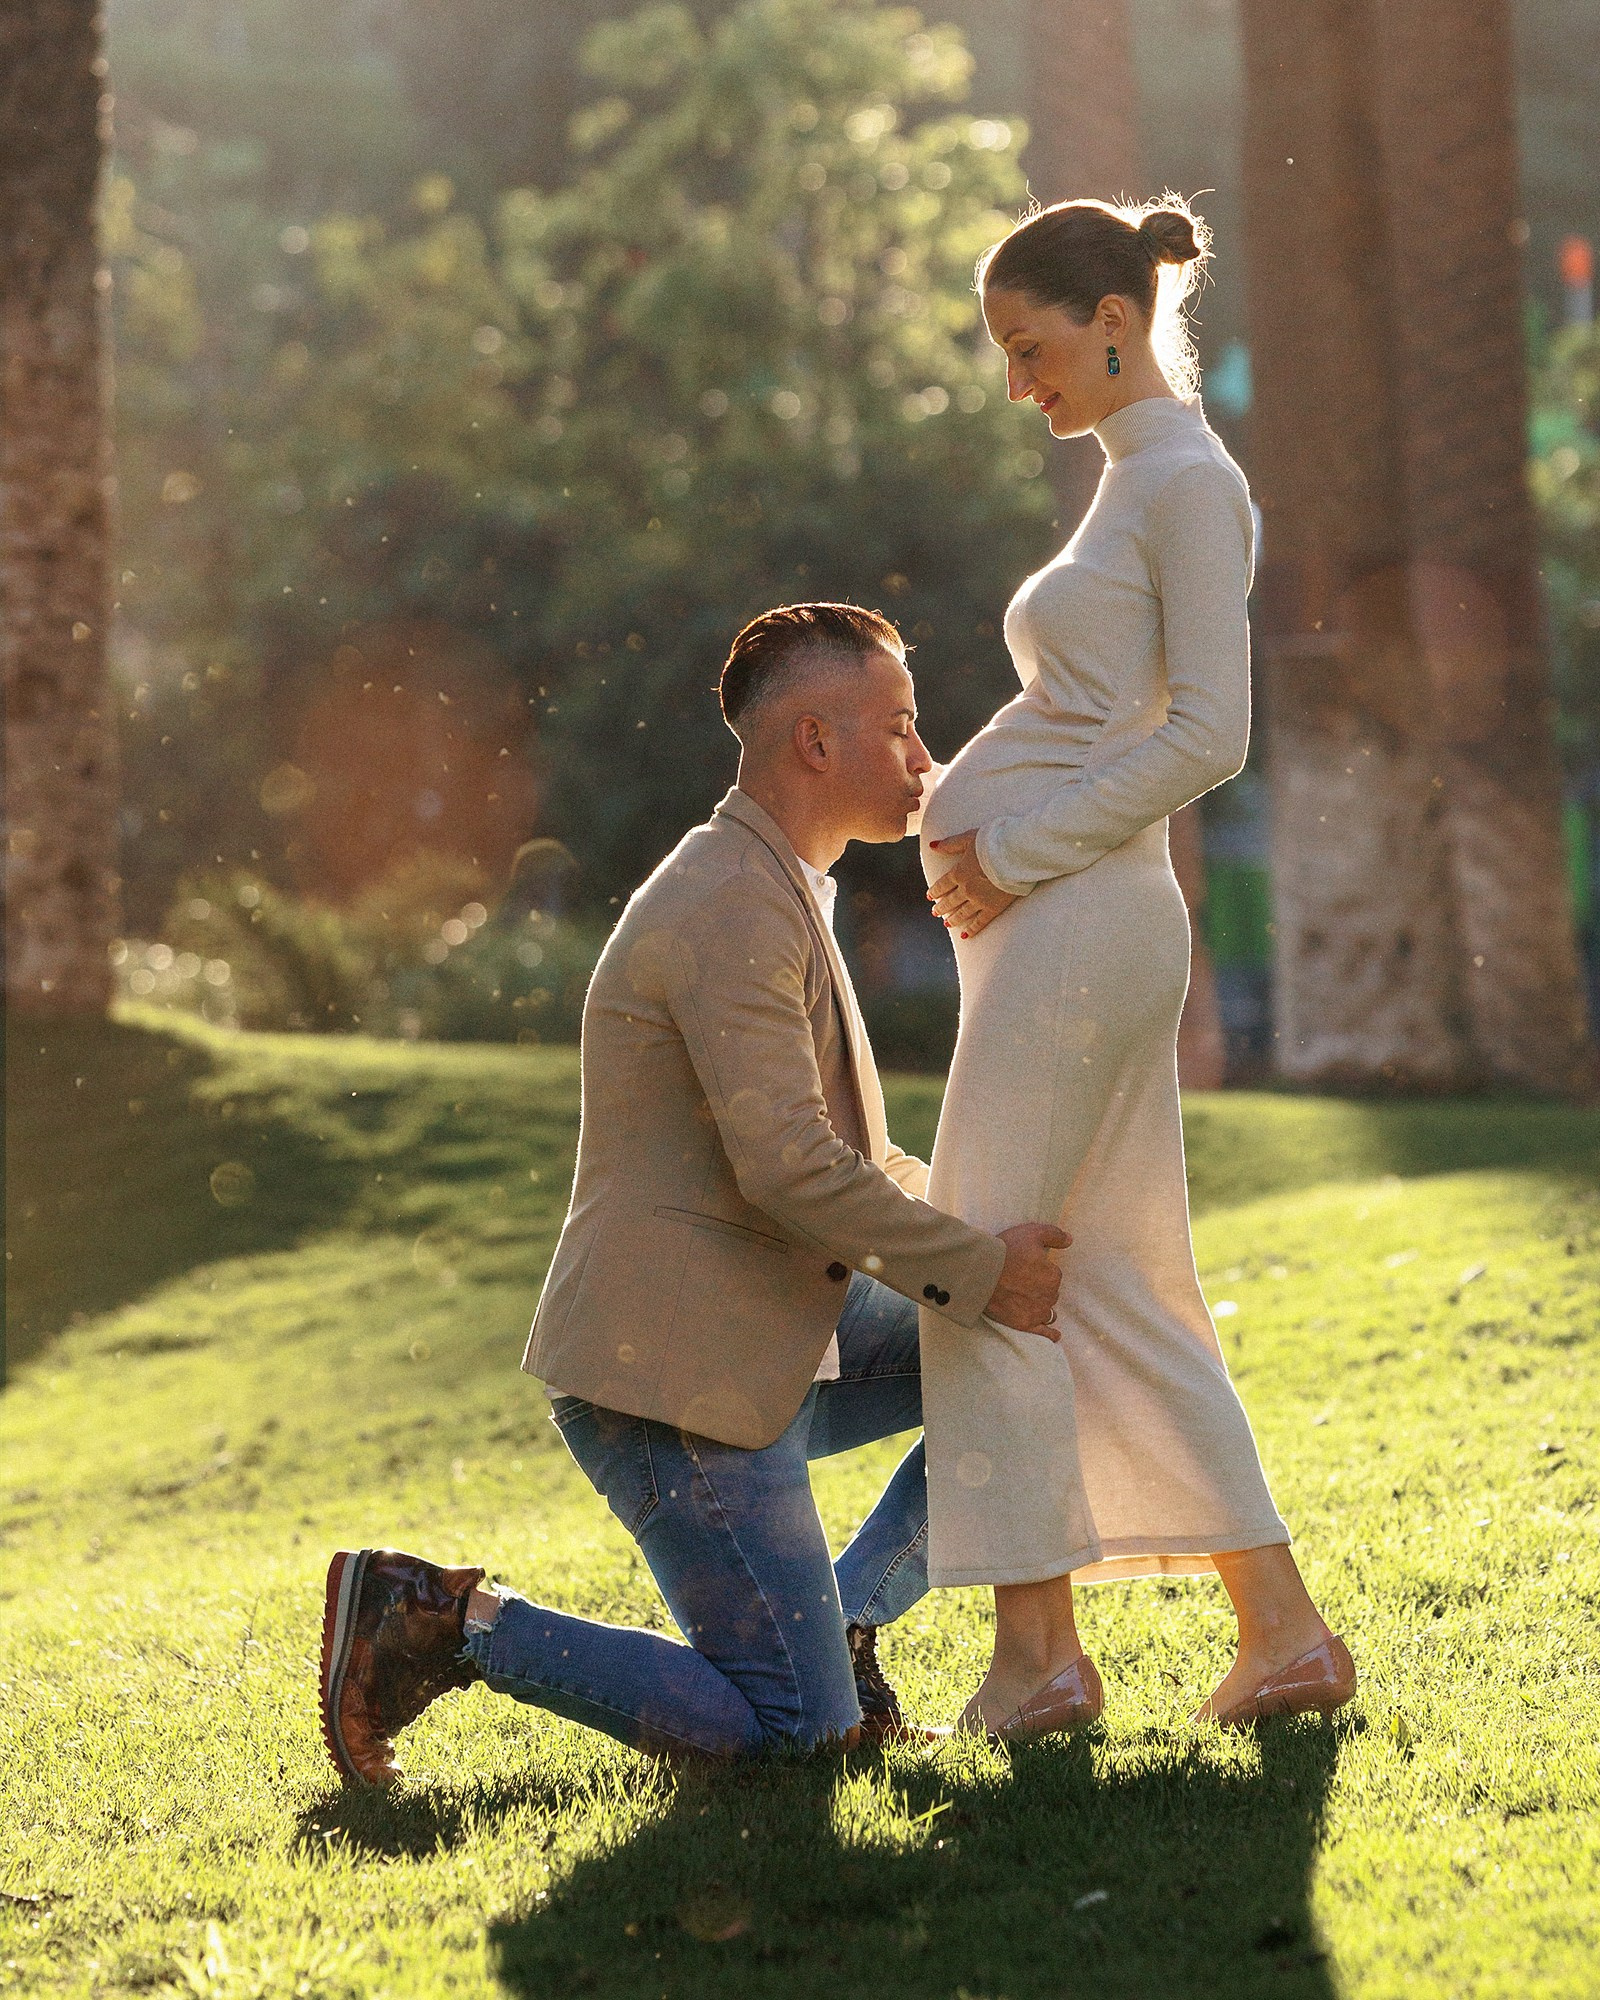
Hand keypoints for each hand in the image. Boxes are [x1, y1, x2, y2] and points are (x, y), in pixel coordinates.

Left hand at [927, 830, 1017, 937]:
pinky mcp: (994, 908)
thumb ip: (950, 844)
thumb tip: (932, 846)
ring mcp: (979, 900)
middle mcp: (966, 889)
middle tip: (935, 912)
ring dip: (953, 919)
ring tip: (947, 924)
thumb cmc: (993, 842)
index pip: (943, 885)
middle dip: (941, 907)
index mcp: (959, 872)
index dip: (935, 891)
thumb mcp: (968, 838)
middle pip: (950, 901)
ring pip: (962, 913)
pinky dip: (972, 929)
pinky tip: (965, 935)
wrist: (1015, 854)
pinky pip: (980, 922)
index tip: (930, 896)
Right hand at [985, 1222, 1070, 1336]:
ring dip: (1043, 1306)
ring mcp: (1038, 1312)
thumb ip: (1054, 1235)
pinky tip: (1055, 1335)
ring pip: (1048, 1310)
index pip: (1053, 1273)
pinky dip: (1051, 1334)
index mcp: (1053, 1275)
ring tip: (1032, 1302)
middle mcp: (1049, 1296)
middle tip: (1023, 1281)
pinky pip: (1045, 1332)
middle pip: (1050, 1292)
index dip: (1040, 1268)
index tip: (1026, 1266)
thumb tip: (1070, 1240)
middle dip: (1041, 1287)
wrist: (981, 1273)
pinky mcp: (1025, 1324)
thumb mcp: (1032, 1233)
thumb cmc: (1006, 1251)